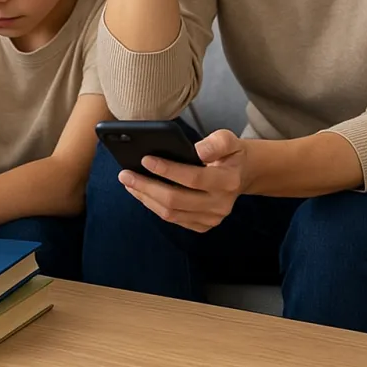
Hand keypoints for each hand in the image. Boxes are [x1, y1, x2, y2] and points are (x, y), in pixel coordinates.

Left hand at [119, 129, 245, 232]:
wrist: (242, 175)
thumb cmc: (229, 154)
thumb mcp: (228, 140)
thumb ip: (216, 143)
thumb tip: (197, 151)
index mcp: (228, 181)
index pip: (193, 178)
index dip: (167, 170)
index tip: (144, 159)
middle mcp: (220, 205)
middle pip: (176, 199)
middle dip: (146, 186)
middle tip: (125, 174)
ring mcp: (211, 219)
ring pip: (171, 213)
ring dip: (145, 198)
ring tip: (128, 182)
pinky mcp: (202, 226)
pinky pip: (173, 219)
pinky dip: (153, 206)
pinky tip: (141, 192)